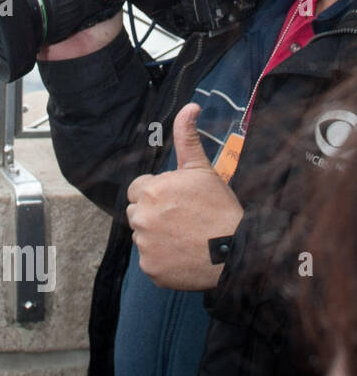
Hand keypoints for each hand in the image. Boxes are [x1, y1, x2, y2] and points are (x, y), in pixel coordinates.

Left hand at [126, 103, 244, 290]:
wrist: (237, 250)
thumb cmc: (220, 208)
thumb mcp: (202, 170)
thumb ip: (188, 138)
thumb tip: (190, 106)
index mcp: (149, 191)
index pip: (138, 191)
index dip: (157, 195)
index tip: (178, 203)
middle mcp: (140, 217)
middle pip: (138, 214)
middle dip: (155, 215)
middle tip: (184, 221)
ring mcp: (144, 245)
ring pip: (144, 237)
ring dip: (159, 238)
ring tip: (186, 238)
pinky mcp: (150, 269)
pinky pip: (151, 262)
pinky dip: (164, 261)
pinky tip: (184, 256)